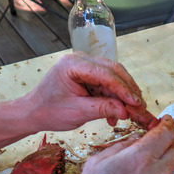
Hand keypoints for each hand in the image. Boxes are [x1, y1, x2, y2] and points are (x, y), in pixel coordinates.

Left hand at [20, 52, 150, 130]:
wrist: (34, 113)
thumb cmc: (49, 111)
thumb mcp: (77, 112)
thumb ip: (102, 109)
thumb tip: (125, 111)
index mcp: (73, 65)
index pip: (106, 74)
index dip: (124, 89)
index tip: (136, 103)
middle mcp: (80, 60)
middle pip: (114, 71)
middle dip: (128, 89)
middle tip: (140, 106)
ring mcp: (84, 66)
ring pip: (113, 77)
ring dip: (122, 96)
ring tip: (129, 113)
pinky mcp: (87, 75)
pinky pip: (107, 84)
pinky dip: (113, 98)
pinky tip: (116, 113)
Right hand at [66, 116, 173, 173]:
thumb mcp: (96, 164)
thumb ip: (120, 146)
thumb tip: (135, 140)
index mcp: (141, 157)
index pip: (166, 133)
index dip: (168, 124)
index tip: (166, 122)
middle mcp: (158, 173)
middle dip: (169, 144)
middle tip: (155, 146)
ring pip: (171, 170)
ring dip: (161, 167)